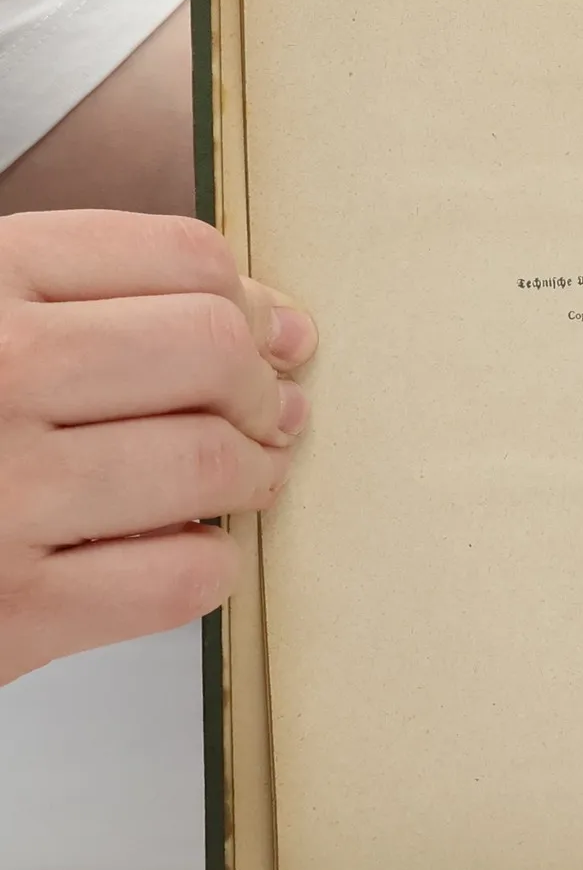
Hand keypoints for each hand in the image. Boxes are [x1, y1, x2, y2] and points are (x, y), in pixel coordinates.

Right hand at [0, 211, 315, 684]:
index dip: (249, 298)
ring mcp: (1, 494)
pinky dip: (210, 563)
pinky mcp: (11, 611)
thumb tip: (262, 317)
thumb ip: (72, 295)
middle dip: (260, 386)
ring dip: (253, 474)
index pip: (179, 258)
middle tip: (267, 411)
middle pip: (212, 351)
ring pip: (209, 463)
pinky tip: (183, 548)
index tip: (270, 329)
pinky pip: (179, 578)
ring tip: (244, 478)